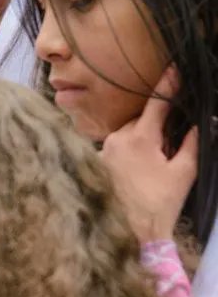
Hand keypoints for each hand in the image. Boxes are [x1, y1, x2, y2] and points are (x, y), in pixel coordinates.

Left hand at [100, 65, 197, 242]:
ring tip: (153, 166)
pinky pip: (117, 146)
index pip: (156, 105)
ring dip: (142, 140)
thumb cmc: (159, 203)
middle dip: (156, 128)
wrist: (129, 229)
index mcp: (139, 137)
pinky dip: (130, 151)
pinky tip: (138, 170)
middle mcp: (116, 136)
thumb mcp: (183, 174)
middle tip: (168, 150)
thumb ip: (192, 145)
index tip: (174, 67)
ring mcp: (104, 147)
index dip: (167, 86)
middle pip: (141, 120)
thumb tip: (200, 124)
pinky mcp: (97, 158)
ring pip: (128, 133)